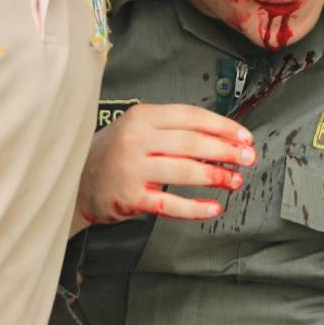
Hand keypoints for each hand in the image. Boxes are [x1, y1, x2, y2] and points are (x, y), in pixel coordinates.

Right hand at [73, 104, 256, 229]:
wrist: (75, 180)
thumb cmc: (115, 153)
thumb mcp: (138, 129)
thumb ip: (173, 130)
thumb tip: (222, 140)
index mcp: (142, 116)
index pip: (191, 116)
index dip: (223, 127)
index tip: (245, 138)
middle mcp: (137, 139)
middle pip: (192, 142)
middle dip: (226, 151)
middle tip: (248, 159)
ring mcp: (132, 169)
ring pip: (184, 171)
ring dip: (216, 176)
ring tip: (234, 181)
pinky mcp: (130, 197)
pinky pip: (170, 204)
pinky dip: (195, 208)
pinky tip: (213, 208)